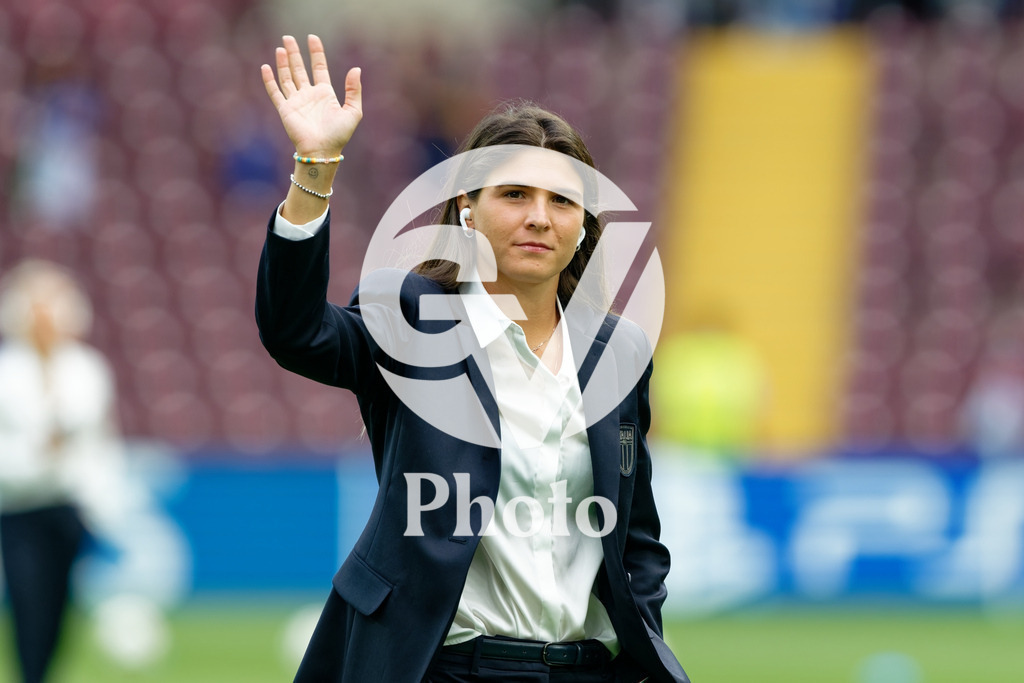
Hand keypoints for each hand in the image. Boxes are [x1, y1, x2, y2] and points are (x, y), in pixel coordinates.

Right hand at [261, 34, 361, 157]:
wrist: (322, 151)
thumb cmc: (339, 135)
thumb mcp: (353, 111)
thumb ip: (354, 90)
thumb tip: (356, 69)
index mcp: (325, 94)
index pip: (319, 68)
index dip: (316, 53)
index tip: (312, 38)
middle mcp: (309, 95)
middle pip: (300, 69)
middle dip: (295, 53)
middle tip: (288, 37)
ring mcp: (296, 102)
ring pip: (287, 77)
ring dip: (283, 63)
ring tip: (281, 47)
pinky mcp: (285, 110)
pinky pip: (275, 92)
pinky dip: (269, 80)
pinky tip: (266, 67)